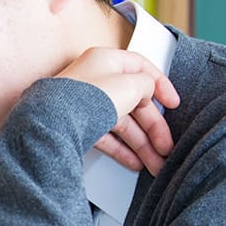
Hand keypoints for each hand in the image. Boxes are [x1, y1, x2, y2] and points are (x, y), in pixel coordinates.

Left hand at [57, 47, 179, 175]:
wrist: (52, 124)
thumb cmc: (86, 98)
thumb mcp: (130, 85)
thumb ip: (146, 85)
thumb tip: (147, 91)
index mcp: (107, 60)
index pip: (142, 67)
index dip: (162, 85)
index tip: (174, 104)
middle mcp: (96, 80)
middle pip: (134, 102)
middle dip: (153, 129)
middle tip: (166, 149)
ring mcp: (86, 104)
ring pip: (122, 123)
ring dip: (141, 145)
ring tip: (155, 165)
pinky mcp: (78, 126)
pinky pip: (106, 137)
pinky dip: (121, 150)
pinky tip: (134, 163)